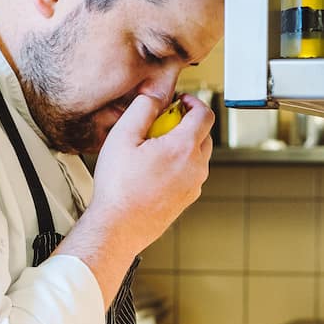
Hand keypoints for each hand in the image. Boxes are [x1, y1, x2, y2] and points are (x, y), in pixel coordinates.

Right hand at [56, 93, 212, 306]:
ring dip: (183, 144)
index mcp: (183, 148)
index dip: (194, 101)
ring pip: (198, 154)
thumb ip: (142, 109)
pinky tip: (154, 169)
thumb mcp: (122, 137)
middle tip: (164, 121)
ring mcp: (194, 185)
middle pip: (204, 134)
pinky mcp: (188, 198)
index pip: (205, 114)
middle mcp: (196, 167)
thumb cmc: (119, 188)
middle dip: (188, 122)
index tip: (180, 101)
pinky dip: (180, 163)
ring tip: (154, 147)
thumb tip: (154, 96)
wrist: (119, 227)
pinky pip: (191, 173)